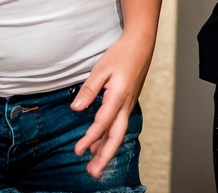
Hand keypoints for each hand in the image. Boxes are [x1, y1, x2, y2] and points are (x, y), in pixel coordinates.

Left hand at [70, 32, 150, 177]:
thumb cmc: (121, 54)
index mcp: (118, 96)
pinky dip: (110, 138)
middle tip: (93, 173)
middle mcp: (125, 104)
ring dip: (107, 150)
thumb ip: (88, 91)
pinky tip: (100, 145)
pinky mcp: (127, 102)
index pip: (103, 123)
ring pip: (119, 133)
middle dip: (105, 156)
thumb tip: (76, 109)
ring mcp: (128, 104)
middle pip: (116, 136)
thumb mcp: (100, 69)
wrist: (141, 45)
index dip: (90, 138)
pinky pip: (119, 125)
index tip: (78, 151)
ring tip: (95, 166)